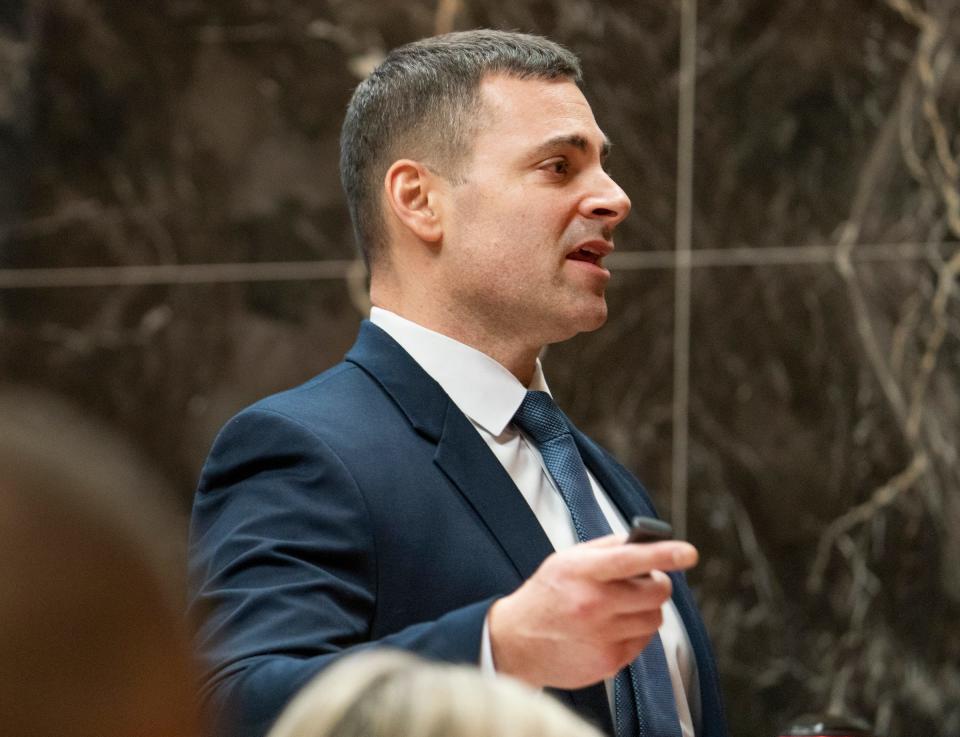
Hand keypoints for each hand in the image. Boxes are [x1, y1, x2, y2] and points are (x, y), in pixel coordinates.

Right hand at [487, 534, 697, 688]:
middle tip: (644, 582)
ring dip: (646, 609)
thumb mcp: (567, 560)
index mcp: (581, 572)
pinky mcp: (609, 662)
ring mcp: (602, 636)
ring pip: (655, 618)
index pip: (630, 559)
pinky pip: (644, 642)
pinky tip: (612, 627)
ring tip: (622, 606)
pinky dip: (636, 632)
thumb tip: (646, 540)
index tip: (688, 553)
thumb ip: (607, 548)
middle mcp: (592, 604)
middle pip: (655, 592)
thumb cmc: (547, 595)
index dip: (663, 554)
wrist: (516, 642)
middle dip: (657, 584)